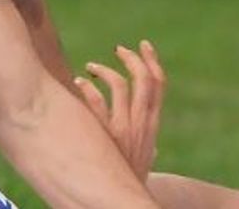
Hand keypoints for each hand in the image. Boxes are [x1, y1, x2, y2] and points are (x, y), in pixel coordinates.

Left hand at [74, 41, 166, 181]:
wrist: (121, 199)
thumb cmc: (130, 178)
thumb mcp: (145, 161)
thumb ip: (148, 149)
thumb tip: (155, 148)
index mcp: (152, 125)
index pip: (159, 84)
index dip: (152, 61)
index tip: (143, 46)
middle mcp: (141, 123)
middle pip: (142, 78)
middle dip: (131, 58)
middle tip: (119, 50)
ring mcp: (123, 128)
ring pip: (119, 84)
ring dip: (105, 70)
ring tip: (92, 68)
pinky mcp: (103, 135)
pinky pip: (95, 101)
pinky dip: (88, 87)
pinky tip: (79, 83)